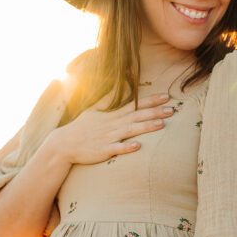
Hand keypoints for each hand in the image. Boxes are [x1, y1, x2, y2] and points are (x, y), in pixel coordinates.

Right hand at [51, 92, 173, 165]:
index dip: (151, 101)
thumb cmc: (81, 127)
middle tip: (172, 110)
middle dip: (155, 112)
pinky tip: (138, 146)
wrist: (64, 144)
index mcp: (112, 115)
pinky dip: (127, 147)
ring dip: (146, 127)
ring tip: (161, 125)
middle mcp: (113, 124)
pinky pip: (117, 148)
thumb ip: (108, 99)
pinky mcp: (103, 150)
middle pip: (137, 116)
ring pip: (130, 130)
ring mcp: (108, 137)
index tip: (166, 96)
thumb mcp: (93, 110)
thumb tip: (118, 87)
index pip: (135, 105)